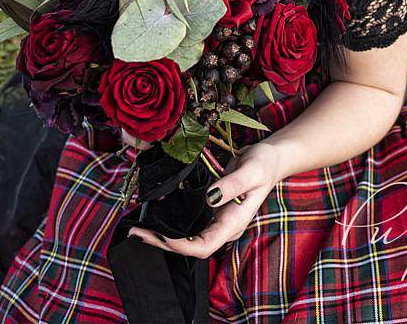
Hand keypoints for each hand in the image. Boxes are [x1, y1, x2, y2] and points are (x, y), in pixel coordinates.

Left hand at [128, 140, 282, 258]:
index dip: (178, 246)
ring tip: (140, 225)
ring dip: (163, 233)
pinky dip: (172, 218)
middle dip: (162, 242)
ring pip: (187, 235)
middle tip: (137, 232)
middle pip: (189, 246)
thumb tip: (209, 198)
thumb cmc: (263, 165)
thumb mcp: (251, 172)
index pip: (202, 247)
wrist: (269, 159)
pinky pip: (189, 220)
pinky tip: (159, 209)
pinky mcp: (212, 208)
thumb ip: (231, 186)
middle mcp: (222, 226)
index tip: (158, 235)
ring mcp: (217, 219)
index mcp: (232, 224)